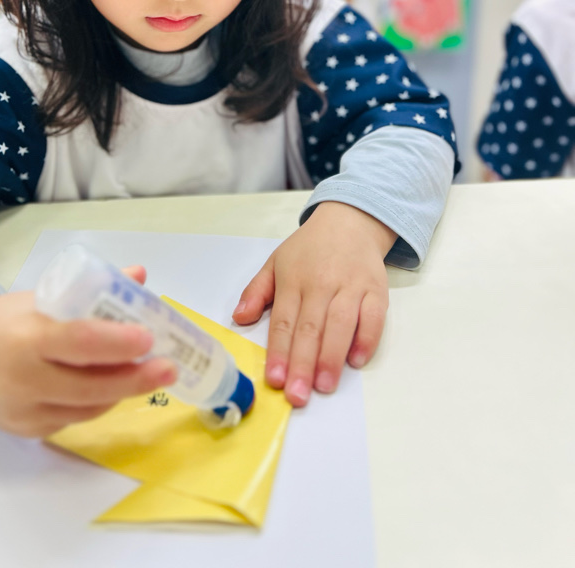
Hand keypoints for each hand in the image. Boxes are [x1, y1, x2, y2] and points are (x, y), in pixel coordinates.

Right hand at [0, 266, 176, 436]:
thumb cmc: (7, 319)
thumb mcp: (43, 295)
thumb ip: (92, 289)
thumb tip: (139, 275)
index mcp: (28, 336)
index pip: (79, 342)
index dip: (117, 343)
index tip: (149, 338)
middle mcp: (23, 378)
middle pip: (90, 386)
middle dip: (135, 379)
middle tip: (169, 367)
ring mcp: (23, 410)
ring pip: (86, 408)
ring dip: (120, 392)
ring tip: (149, 373)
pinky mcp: (25, 430)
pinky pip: (72, 420)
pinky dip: (97, 405)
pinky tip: (114, 388)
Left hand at [232, 202, 394, 406]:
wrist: (350, 220)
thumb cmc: (309, 248)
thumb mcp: (275, 262)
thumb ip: (256, 291)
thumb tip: (239, 318)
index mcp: (294, 279)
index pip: (284, 321)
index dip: (279, 352)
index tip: (275, 380)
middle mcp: (322, 283)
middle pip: (311, 328)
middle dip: (303, 364)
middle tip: (297, 395)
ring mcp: (351, 285)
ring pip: (341, 325)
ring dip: (332, 357)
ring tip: (324, 386)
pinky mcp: (376, 289)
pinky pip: (374, 317)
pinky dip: (366, 339)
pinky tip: (356, 360)